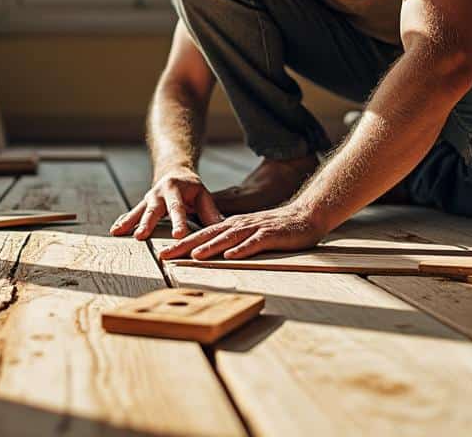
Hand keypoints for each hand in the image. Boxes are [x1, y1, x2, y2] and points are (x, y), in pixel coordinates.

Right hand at [110, 166, 223, 239]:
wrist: (173, 172)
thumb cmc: (191, 189)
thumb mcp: (203, 196)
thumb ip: (210, 213)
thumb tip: (223, 229)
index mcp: (176, 190)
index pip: (178, 209)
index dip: (178, 222)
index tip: (178, 236)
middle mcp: (159, 194)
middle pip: (153, 211)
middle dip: (147, 224)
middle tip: (141, 236)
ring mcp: (148, 199)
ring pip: (138, 212)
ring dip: (130, 223)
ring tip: (119, 234)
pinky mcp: (142, 205)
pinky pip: (131, 213)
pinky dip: (123, 222)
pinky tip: (114, 231)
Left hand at [157, 203, 325, 260]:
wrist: (307, 215)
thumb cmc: (278, 229)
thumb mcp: (251, 233)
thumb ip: (234, 240)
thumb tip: (214, 254)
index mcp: (233, 225)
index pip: (203, 234)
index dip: (183, 244)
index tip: (164, 253)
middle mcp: (240, 225)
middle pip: (208, 235)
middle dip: (185, 245)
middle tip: (165, 255)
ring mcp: (255, 228)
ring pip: (227, 238)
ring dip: (210, 247)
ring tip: (193, 256)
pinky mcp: (270, 235)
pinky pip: (254, 243)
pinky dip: (241, 249)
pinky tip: (230, 256)